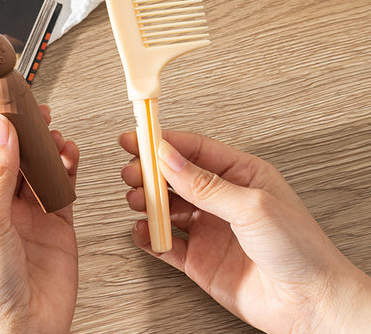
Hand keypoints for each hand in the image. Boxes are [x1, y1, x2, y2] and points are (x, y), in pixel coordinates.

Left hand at [0, 108, 78, 333]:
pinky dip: (67, 169)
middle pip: (14, 157)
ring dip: (48, 150)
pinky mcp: (56, 225)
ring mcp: (29, 215)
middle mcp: (0, 206)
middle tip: (38, 112)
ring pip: (40, 169)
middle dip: (26, 134)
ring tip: (56, 136)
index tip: (7, 103)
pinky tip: (70, 156)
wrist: (24, 332)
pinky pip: (62, 188)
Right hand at [120, 130, 370, 332]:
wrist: (310, 304)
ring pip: (168, 207)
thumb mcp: (251, 206)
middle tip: (131, 171)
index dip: (164, 142)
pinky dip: (150, 236)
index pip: (195, 150)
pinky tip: (142, 230)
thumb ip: (205, 183)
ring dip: (148, 202)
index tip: (138, 137)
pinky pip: (166, 243)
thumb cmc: (299, 248)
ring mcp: (209, 228)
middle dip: (150, 172)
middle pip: (176, 176)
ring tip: (136, 200)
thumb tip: (170, 157)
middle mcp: (221, 199)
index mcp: (240, 175)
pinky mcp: (200, 258)